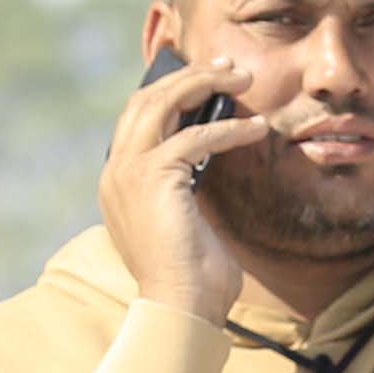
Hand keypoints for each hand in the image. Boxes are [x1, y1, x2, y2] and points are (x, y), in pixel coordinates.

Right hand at [98, 53, 299, 317]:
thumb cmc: (190, 273)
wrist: (181, 306)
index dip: (170, 91)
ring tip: (241, 78)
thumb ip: (185, 181)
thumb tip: (211, 146)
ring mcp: (129, 171)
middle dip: (188, 76)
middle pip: (146, 100)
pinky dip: (230, 129)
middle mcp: (116, 170)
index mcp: (117, 181)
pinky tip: (257, 128)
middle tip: (227, 66)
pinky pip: (196, 136)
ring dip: (205, 84)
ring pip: (163, 103)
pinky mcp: (155, 177)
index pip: (137, 117)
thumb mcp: (184, 216)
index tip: (206, 79)